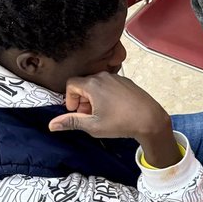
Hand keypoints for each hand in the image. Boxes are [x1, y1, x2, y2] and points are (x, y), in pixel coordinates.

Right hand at [48, 73, 179, 167]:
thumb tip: (51, 125)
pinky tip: (114, 110)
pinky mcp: (128, 82)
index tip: (75, 112)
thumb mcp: (92, 125)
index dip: (69, 98)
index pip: (71, 84)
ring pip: (97, 84)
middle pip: (84, 83)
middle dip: (82, 99)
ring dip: (94, 98)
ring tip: (101, 114)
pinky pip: (110, 85)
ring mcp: (118, 77)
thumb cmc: (120, 123)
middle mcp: (104, 76)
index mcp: (93, 83)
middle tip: (88, 115)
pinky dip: (106, 95)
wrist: (150, 119)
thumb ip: (71, 122)